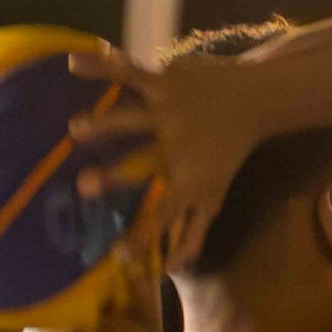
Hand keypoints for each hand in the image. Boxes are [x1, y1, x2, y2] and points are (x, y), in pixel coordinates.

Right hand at [71, 44, 269, 270]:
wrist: (257, 99)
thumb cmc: (228, 153)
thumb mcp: (215, 196)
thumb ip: (193, 232)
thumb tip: (174, 268)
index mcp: (188, 179)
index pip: (164, 214)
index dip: (144, 235)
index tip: (117, 254)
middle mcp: (177, 147)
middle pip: (143, 164)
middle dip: (116, 175)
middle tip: (84, 186)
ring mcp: (170, 112)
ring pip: (134, 118)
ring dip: (106, 123)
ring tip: (76, 128)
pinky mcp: (165, 82)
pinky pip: (130, 73)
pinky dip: (104, 66)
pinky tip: (73, 62)